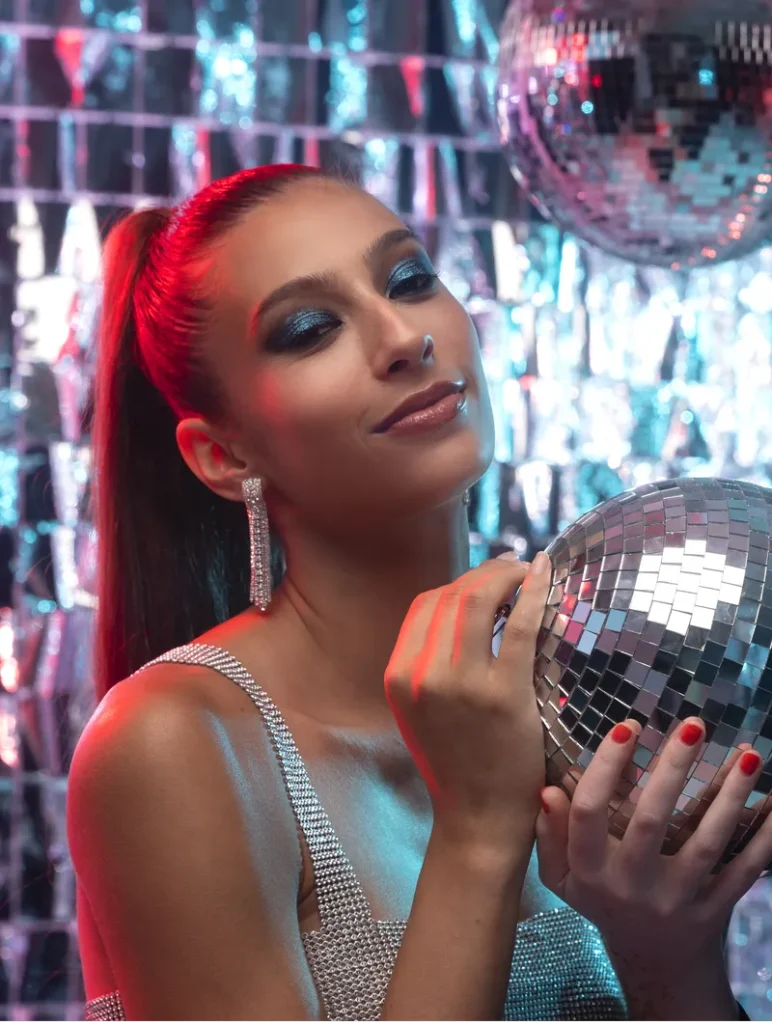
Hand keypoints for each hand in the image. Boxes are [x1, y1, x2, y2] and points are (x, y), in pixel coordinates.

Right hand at [385, 553, 550, 852]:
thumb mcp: (423, 710)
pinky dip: (533, 593)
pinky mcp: (502, 694)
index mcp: (399, 675)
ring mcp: (460, 684)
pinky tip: (545, 576)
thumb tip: (463, 610)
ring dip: (507, 576)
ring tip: (528, 575)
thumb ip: (430, 664)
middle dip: (487, 573)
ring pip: (479, 600)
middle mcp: (421, 674)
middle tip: (514, 570)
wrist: (478, 820)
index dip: (459, 582)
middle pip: (452, 595)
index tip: (488, 580)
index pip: (425, 604)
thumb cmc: (459, 763)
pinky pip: (518, 627)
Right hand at [536, 716, 770, 1017]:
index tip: (628, 726)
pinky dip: (763, 839)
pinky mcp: (713, 911)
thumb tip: (548, 789)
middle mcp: (630, 886)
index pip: (589, 812)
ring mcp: (675, 901)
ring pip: (705, 843)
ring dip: (729, 797)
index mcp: (589, 870)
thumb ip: (551, 833)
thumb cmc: (605, 902)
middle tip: (693, 725)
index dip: (605, 767)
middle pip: (649, 821)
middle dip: (673, 769)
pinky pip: (743, 871)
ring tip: (748, 757)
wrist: (656, 966)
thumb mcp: (564, 877)